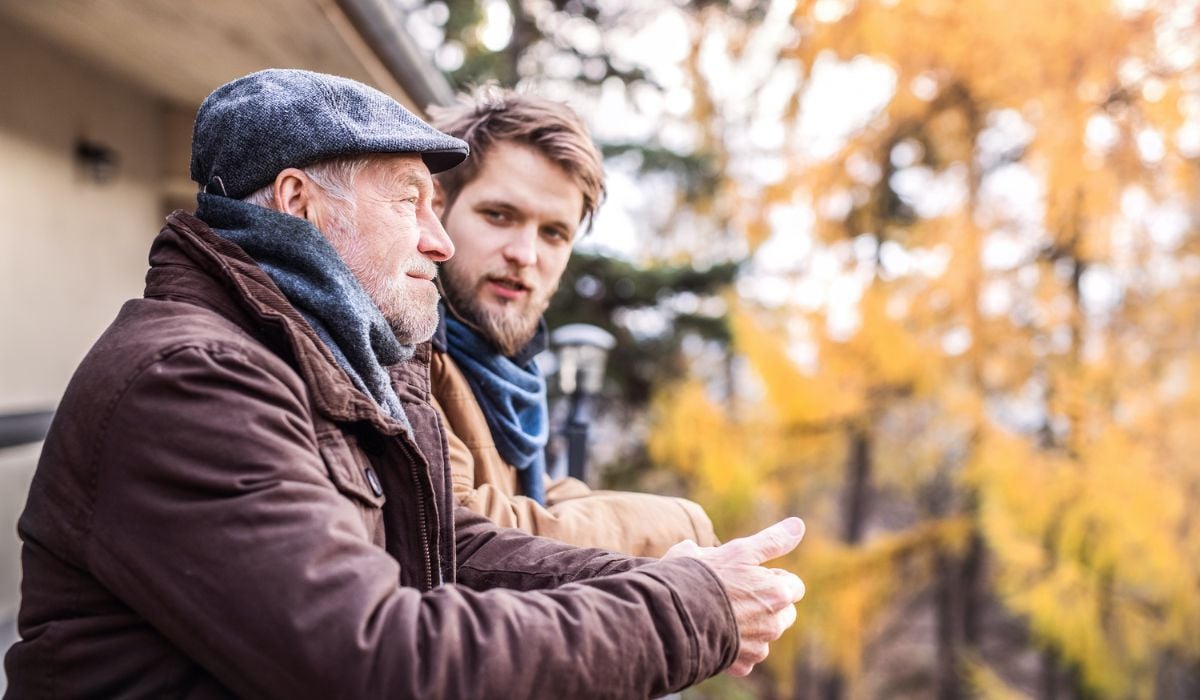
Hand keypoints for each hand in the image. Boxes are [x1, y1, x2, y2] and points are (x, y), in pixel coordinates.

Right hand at [664, 518, 805, 675]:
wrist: (673, 615)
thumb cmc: (705, 577)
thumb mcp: (739, 550)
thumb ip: (773, 540)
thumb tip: (799, 525)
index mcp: (778, 593)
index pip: (794, 585)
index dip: (772, 578)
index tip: (750, 575)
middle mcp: (774, 623)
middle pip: (784, 613)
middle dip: (767, 604)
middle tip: (737, 592)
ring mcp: (758, 647)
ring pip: (765, 635)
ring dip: (752, 626)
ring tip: (722, 613)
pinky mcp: (741, 665)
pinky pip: (746, 657)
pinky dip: (735, 649)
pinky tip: (715, 633)